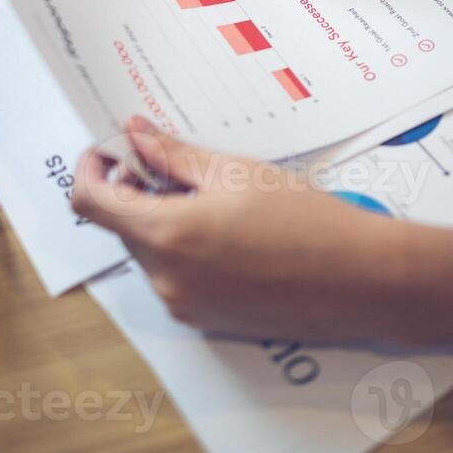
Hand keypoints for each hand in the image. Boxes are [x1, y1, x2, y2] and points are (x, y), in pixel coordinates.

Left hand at [72, 117, 452, 351]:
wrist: (361, 278)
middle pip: (122, 225)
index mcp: (166, 235)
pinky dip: (181, 245)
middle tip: (165, 157)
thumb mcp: (234, 171)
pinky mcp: (206, 320)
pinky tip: (225, 225)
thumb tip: (133, 132)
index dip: (90, 169)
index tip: (106, 149)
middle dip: (134, 189)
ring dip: (159, 217)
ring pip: (148, 250)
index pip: (91, 202)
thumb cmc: (305, 217)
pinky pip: (173, 275)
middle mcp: (165, 278)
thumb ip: (173, 153)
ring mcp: (184, 305)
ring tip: (208, 189)